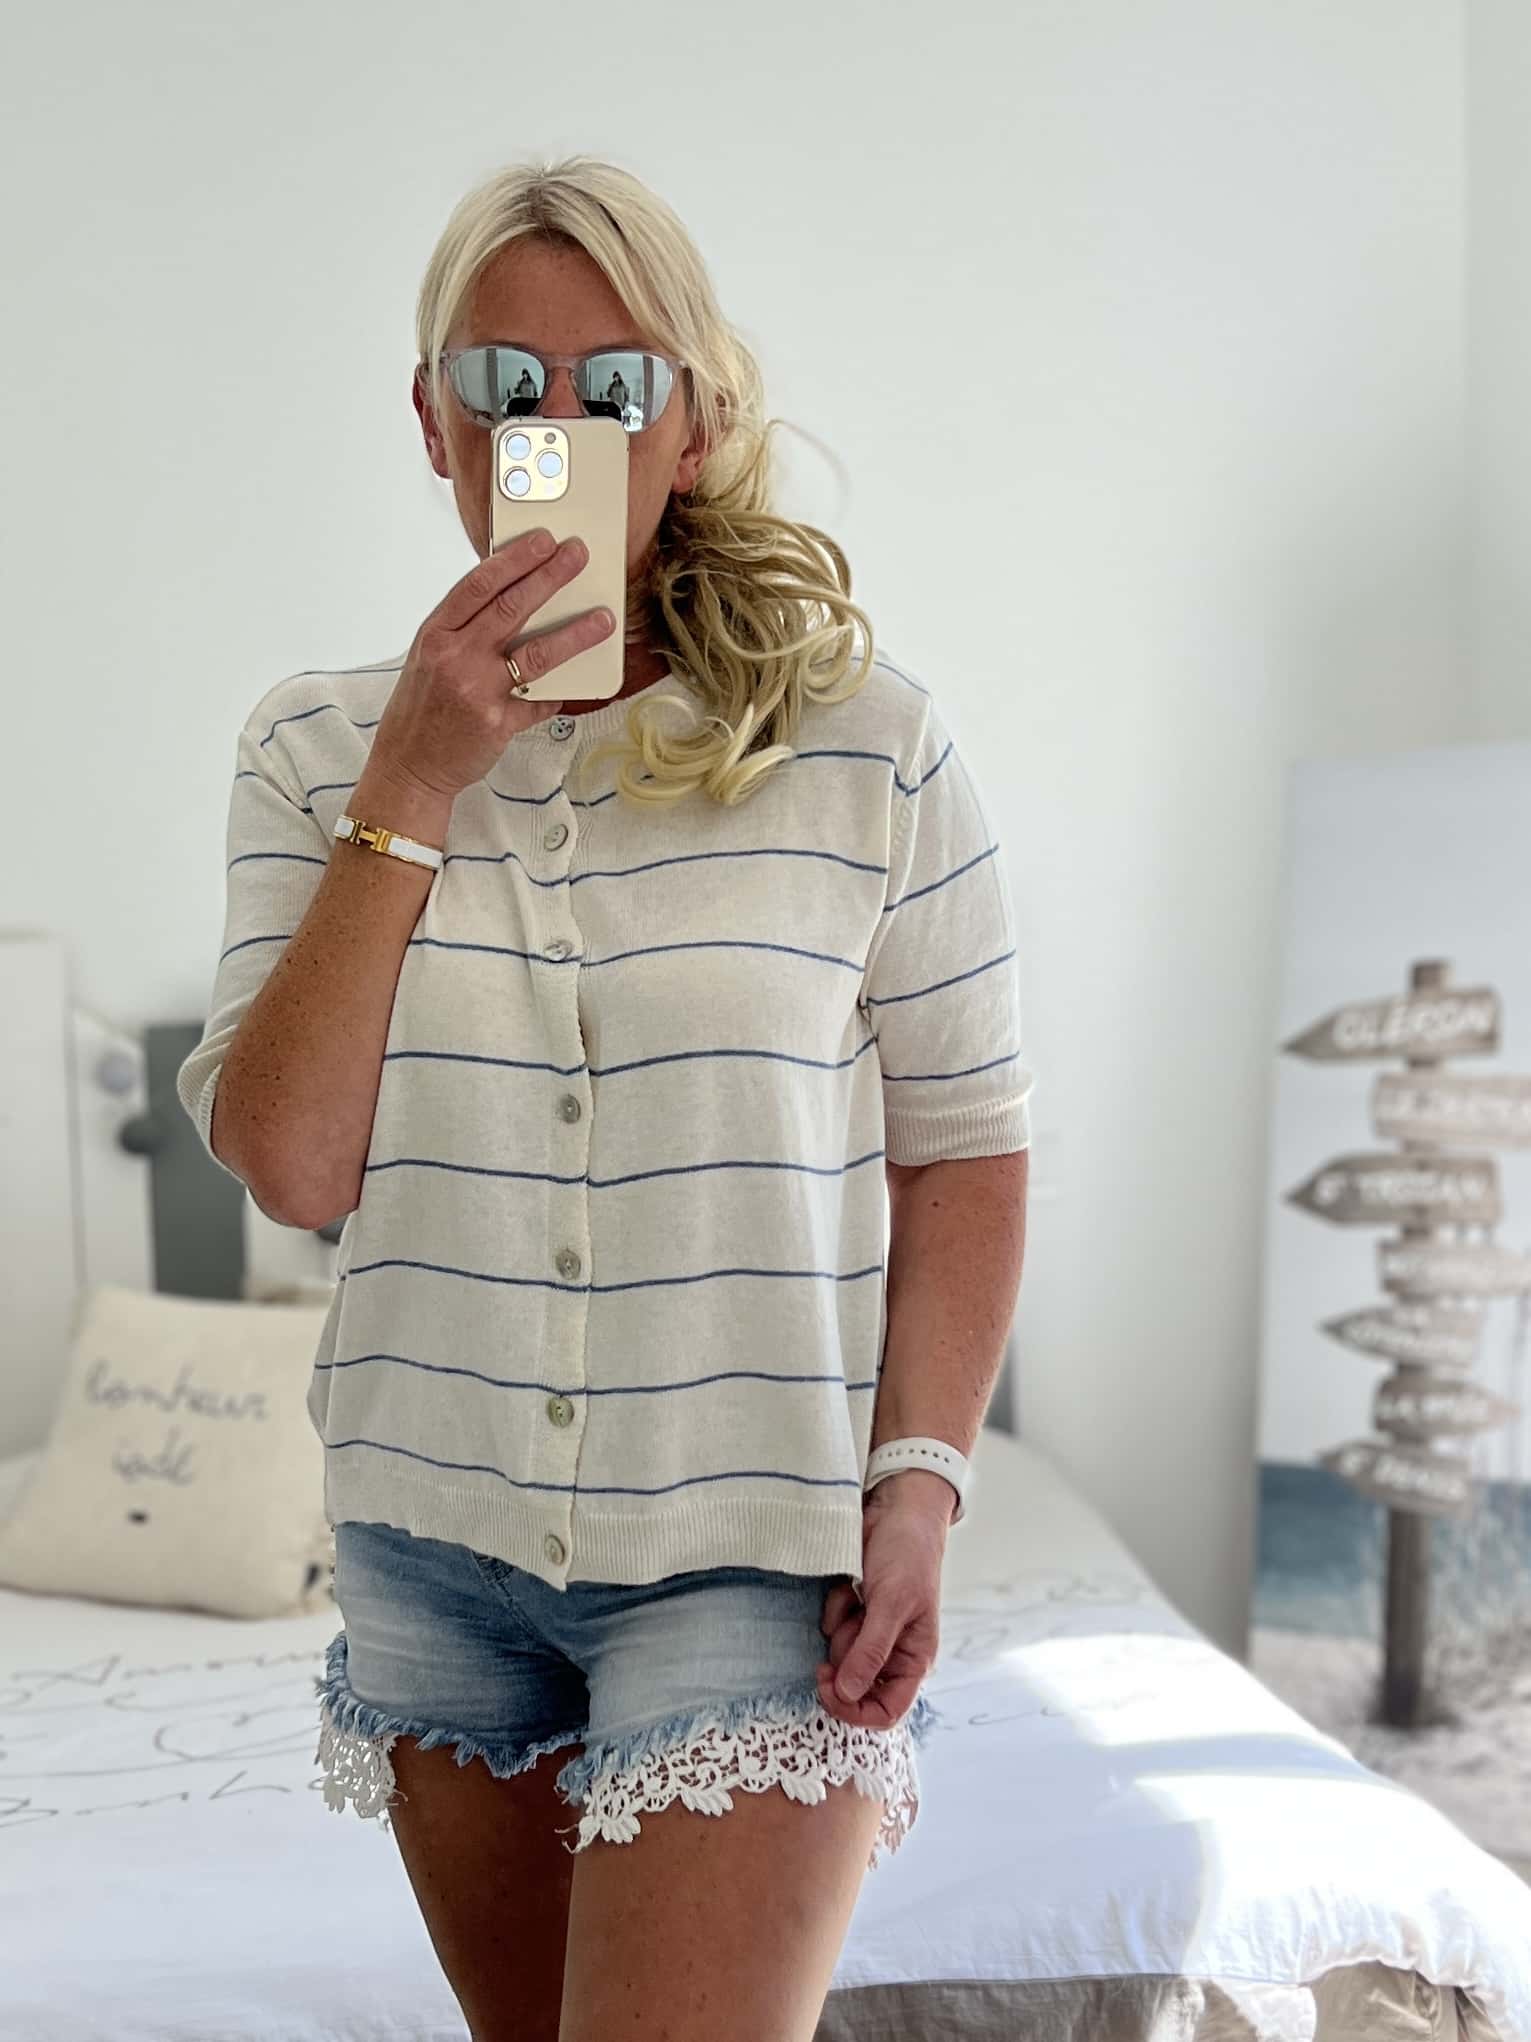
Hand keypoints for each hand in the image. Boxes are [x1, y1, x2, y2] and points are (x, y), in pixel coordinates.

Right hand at [369, 527, 615, 799]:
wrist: (409, 764)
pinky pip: (539, 702)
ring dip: (575, 633)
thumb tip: (514, 597)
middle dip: (550, 577)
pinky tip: (575, 684)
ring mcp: (476, 691)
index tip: (542, 540)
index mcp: (436, 634)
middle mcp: (454, 658)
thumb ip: (465, 628)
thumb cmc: (422, 708)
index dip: (514, 559)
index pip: (478, 585)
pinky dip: (558, 693)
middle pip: (511, 608)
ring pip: (535, 653)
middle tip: (577, 556)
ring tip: (603, 619)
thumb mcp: (430, 657)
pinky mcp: (497, 723)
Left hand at [815, 1473, 952, 1732]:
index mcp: (914, 1658)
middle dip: (844, 1657)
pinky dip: (835, 1607)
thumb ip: (870, 1651)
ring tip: (857, 1594)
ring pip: (839, 1656)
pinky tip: (850, 1585)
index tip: (828, 1691)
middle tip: (845, 1626)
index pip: (886, 1710)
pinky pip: (831, 1626)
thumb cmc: (907, 1556)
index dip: (855, 1710)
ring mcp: (870, 1632)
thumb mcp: (892, 1604)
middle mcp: (892, 1652)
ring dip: (840, 1627)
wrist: (896, 1510)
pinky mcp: (852, 1613)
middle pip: (855, 1685)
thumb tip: (848, 1695)